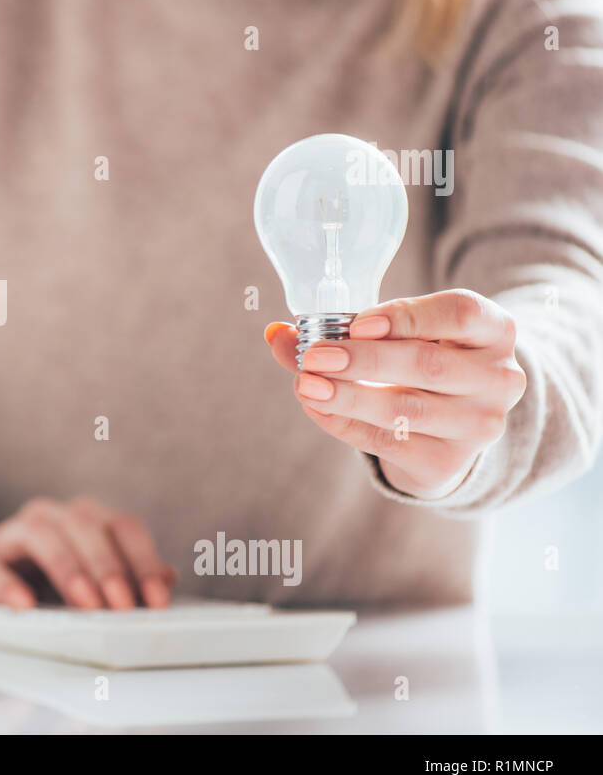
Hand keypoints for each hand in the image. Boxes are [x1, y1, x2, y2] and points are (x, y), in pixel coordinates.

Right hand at [0, 497, 177, 609]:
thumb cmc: (50, 589)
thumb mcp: (94, 585)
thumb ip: (129, 579)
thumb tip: (168, 577)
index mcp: (85, 519)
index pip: (122, 526)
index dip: (143, 561)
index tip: (157, 600)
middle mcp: (50, 517)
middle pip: (84, 525)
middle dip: (108, 567)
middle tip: (122, 607)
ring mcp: (11, 536)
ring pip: (41, 533)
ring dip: (68, 569)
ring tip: (85, 605)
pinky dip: (8, 586)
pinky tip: (24, 605)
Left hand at [265, 289, 526, 499]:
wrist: (450, 425)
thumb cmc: (420, 360)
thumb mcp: (398, 335)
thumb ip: (341, 330)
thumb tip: (275, 332)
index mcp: (495, 331)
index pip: (462, 313)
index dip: (408, 316)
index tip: (359, 323)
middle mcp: (499, 378)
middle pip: (427, 365)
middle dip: (363, 360)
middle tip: (314, 355)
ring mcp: (479, 425)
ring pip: (406, 409)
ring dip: (348, 396)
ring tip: (305, 384)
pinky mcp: (448, 462)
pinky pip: (387, 442)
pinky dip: (345, 423)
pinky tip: (316, 407)